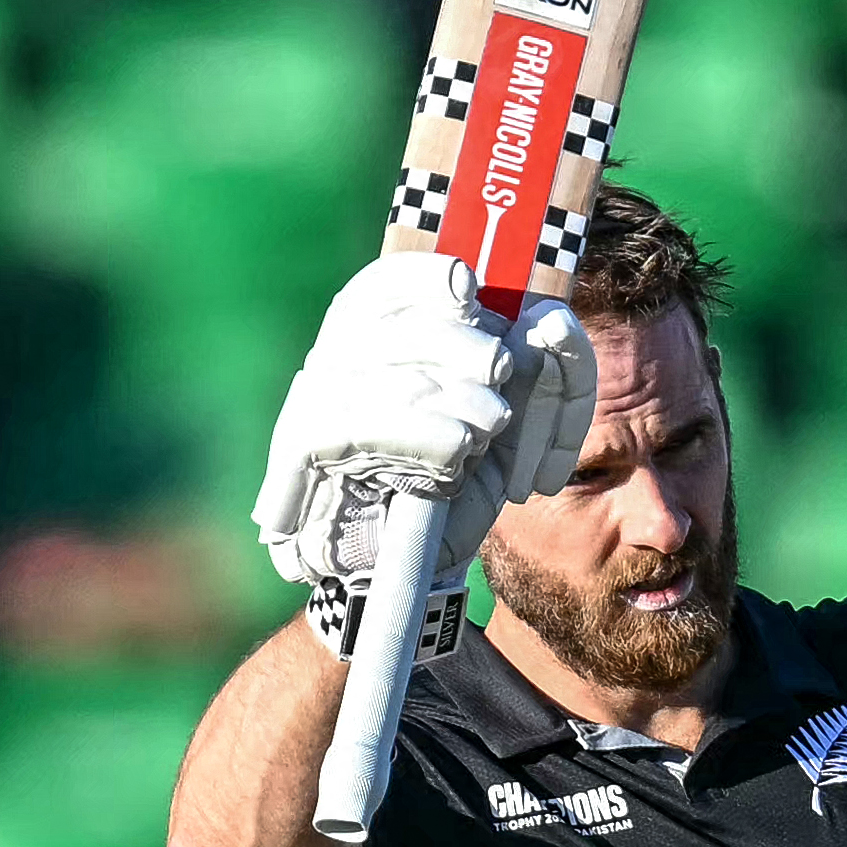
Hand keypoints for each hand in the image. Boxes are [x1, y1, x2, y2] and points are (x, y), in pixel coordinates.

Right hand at [251, 251, 587, 654]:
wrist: (409, 569)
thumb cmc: (458, 488)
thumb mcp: (502, 422)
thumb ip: (523, 371)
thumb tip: (545, 323)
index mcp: (371, 345)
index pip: (380, 289)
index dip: (419, 277)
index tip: (467, 284)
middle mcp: (332, 365)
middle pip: (379, 325)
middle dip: (448, 338)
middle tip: (501, 366)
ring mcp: (312, 406)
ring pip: (368, 373)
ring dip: (441, 391)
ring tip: (490, 421)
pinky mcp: (301, 453)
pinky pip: (351, 426)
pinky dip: (412, 432)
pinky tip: (457, 449)